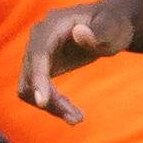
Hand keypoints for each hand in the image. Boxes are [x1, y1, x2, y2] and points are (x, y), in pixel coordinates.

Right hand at [19, 1, 133, 124]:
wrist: (110, 25)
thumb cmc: (114, 24)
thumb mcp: (113, 28)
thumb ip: (100, 31)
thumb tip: (78, 33)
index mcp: (53, 24)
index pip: (39, 53)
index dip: (38, 78)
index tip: (43, 102)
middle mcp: (39, 37)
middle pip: (31, 74)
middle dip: (50, 99)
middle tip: (78, 119)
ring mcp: (37, 52)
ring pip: (29, 86)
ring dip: (49, 105)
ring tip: (77, 118)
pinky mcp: (41, 65)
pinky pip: (37, 89)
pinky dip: (50, 102)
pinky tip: (71, 110)